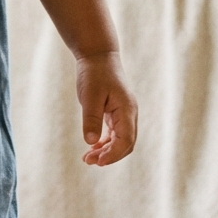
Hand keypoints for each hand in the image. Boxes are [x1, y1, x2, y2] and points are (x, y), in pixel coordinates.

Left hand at [75, 51, 137, 165]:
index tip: (98, 162)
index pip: (126, 140)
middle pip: (126, 144)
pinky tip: (92, 147)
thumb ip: (91, 118)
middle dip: (110, 156)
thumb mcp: (90, 95)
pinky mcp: (116, 112)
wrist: (98, 55)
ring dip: (106, 150)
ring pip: (120, 139)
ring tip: (88, 158)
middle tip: (89, 161)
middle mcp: (129, 114)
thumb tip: (90, 142)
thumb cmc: (94, 73)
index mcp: (127, 110)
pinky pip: (115, 132)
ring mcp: (124, 113)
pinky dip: (105, 142)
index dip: (113, 154)